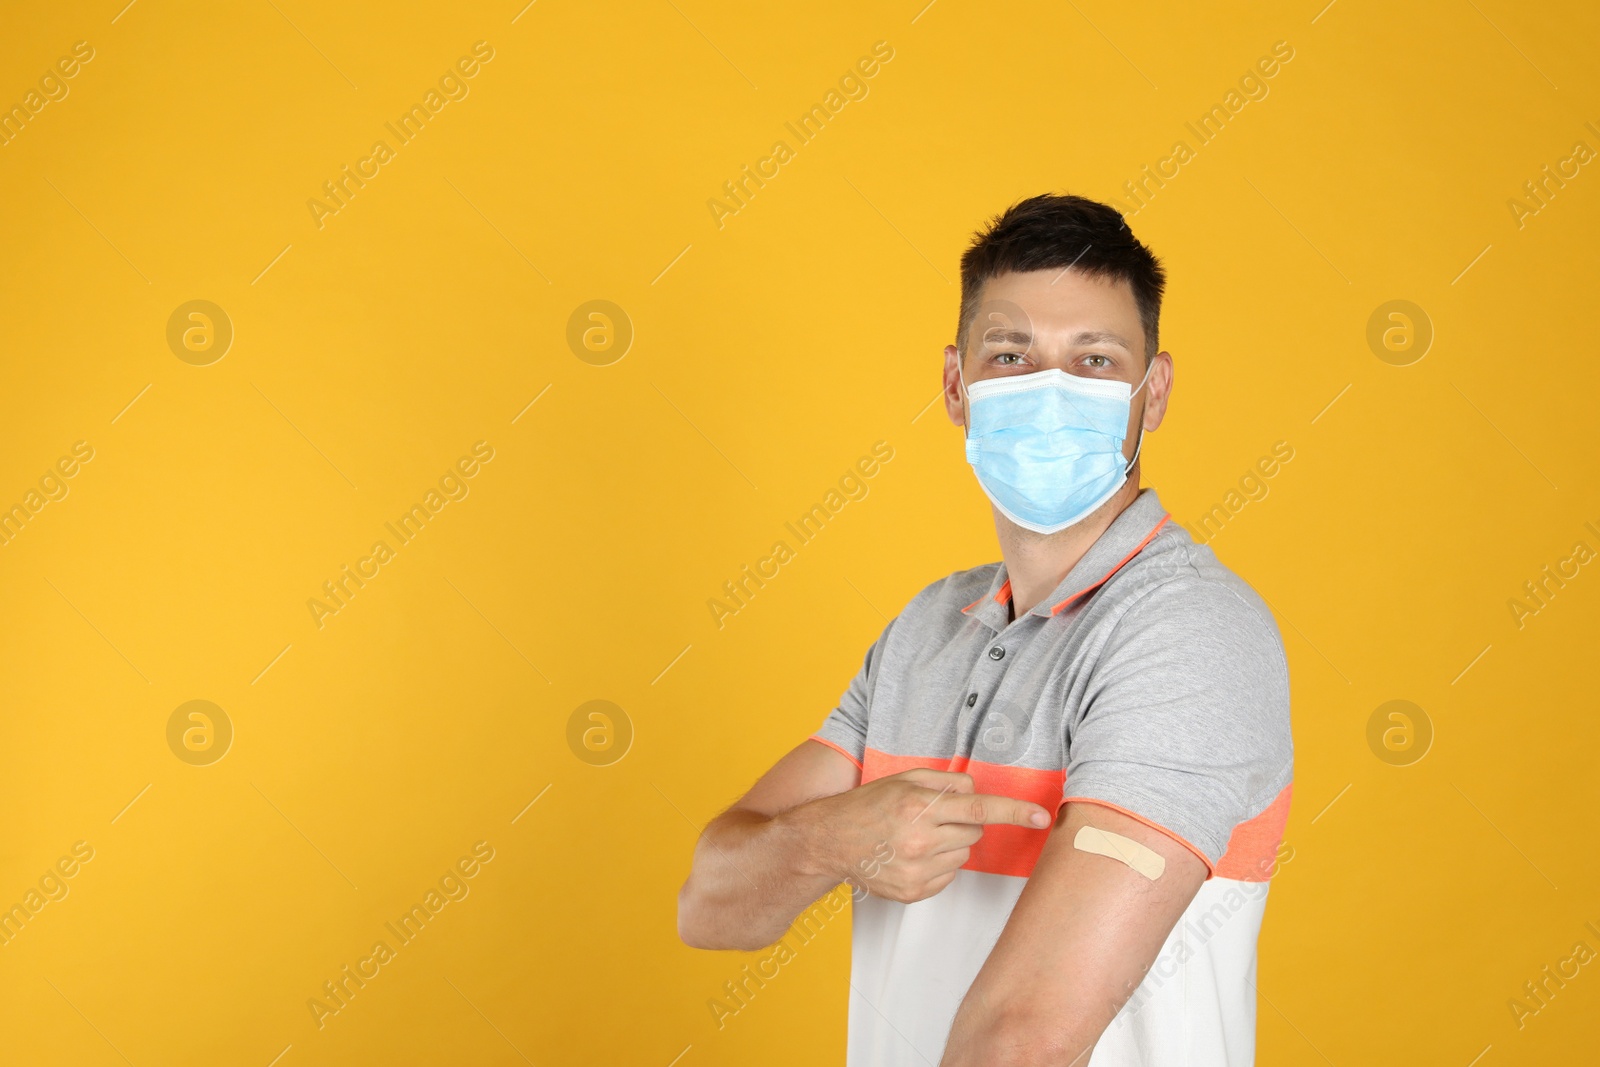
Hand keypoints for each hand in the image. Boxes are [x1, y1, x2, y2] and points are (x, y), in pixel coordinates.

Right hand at [803, 769, 1052, 904]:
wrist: (829, 841)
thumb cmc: (867, 806)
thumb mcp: (903, 780)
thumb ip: (943, 782)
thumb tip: (976, 791)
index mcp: (919, 807)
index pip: (980, 808)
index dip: (1015, 812)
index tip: (1041, 816)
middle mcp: (920, 841)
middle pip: (975, 831)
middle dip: (963, 821)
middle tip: (933, 817)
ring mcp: (916, 871)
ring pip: (963, 855)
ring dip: (951, 844)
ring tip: (917, 837)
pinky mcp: (913, 892)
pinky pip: (949, 877)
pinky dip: (938, 865)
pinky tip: (912, 855)